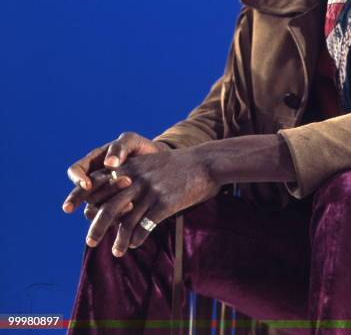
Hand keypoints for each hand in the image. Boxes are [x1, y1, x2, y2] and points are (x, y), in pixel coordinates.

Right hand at [62, 132, 169, 212]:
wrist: (160, 163)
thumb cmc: (141, 149)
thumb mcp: (131, 141)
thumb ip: (119, 147)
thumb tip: (109, 164)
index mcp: (93, 163)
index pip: (75, 170)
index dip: (77, 178)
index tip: (87, 184)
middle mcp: (94, 182)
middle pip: (82, 193)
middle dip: (88, 196)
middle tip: (102, 194)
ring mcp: (103, 197)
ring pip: (94, 209)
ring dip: (107, 207)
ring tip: (129, 201)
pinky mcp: (115, 210)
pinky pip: (109, 218)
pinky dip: (118, 216)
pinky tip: (132, 209)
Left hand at [72, 148, 219, 255]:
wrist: (206, 162)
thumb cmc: (179, 166)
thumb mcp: (152, 164)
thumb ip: (133, 175)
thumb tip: (115, 197)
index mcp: (131, 167)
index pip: (99, 183)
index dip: (85, 199)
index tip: (79, 213)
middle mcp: (136, 178)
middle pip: (108, 206)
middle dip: (97, 226)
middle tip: (90, 242)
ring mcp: (150, 190)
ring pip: (126, 221)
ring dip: (118, 239)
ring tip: (116, 252)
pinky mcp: (165, 202)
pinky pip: (145, 226)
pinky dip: (137, 238)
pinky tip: (136, 244)